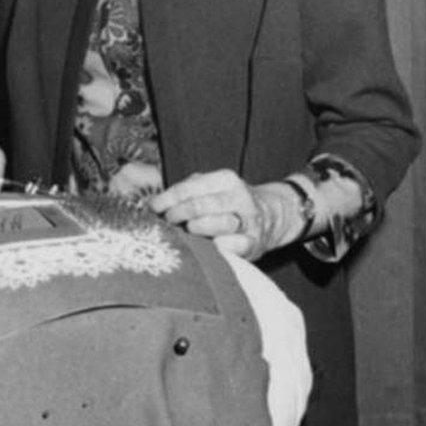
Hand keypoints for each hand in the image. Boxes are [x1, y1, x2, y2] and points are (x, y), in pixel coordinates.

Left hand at [148, 169, 304, 261]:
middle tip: (168, 220)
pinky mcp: (254, 242)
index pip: (190, 187)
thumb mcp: (211, 187)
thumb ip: (186, 191)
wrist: (272, 215)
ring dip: (198, 228)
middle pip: (202, 205)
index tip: (153, 207)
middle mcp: (239, 197)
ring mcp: (248, 220)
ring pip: (220, 223)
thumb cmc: (227, 202)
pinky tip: (208, 245)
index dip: (168, 198)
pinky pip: (234, 245)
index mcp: (225, 179)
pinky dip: (218, 246)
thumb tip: (154, 204)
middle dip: (179, 213)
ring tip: (187, 230)